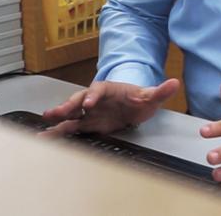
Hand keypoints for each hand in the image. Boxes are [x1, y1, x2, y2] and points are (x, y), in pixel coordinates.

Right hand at [40, 78, 179, 137]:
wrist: (132, 106)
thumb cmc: (138, 98)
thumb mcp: (150, 96)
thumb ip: (161, 91)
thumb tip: (175, 83)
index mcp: (107, 89)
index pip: (98, 90)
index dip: (92, 96)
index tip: (88, 104)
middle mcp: (93, 99)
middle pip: (78, 100)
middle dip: (68, 105)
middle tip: (57, 111)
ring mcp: (87, 112)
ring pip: (70, 114)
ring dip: (58, 118)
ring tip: (45, 123)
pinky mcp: (85, 124)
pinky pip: (70, 127)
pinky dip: (58, 132)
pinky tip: (46, 138)